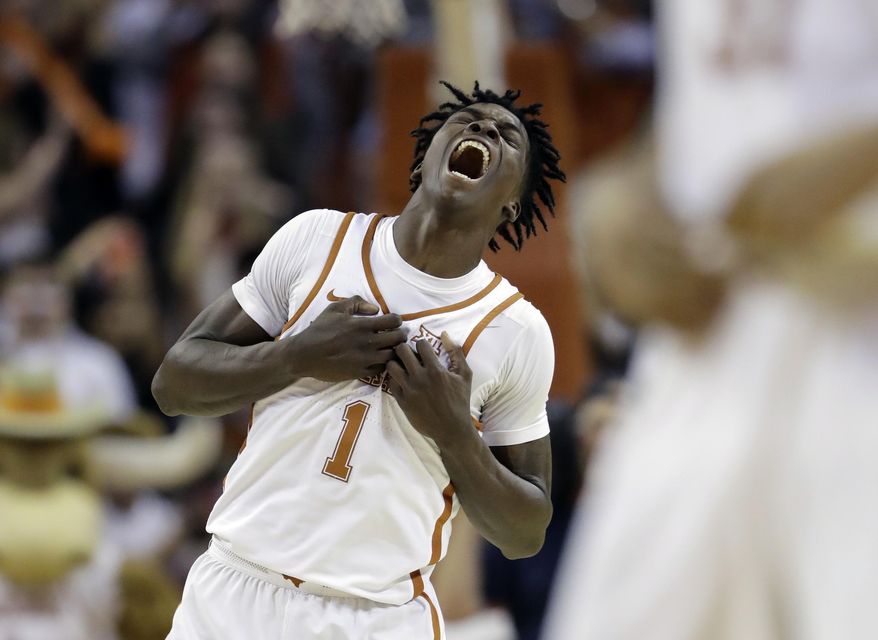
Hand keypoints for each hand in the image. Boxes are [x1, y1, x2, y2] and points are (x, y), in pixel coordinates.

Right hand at [285, 296, 404, 381]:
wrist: (305, 355)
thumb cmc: (320, 329)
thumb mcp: (335, 309)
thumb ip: (357, 303)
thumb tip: (375, 309)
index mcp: (362, 325)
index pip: (394, 321)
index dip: (397, 320)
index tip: (393, 322)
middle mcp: (367, 343)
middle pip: (398, 339)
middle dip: (401, 335)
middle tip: (397, 334)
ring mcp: (365, 360)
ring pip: (393, 356)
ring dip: (394, 351)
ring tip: (389, 347)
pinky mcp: (360, 372)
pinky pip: (381, 369)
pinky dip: (383, 363)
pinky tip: (379, 358)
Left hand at [385, 332, 471, 446]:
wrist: (451, 429)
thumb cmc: (460, 400)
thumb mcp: (465, 375)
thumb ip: (456, 353)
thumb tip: (445, 334)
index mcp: (435, 370)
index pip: (420, 344)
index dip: (422, 344)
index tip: (423, 350)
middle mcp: (420, 378)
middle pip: (401, 350)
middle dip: (405, 348)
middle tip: (408, 354)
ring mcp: (409, 390)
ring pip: (391, 366)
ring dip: (396, 362)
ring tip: (402, 366)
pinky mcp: (402, 401)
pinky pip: (390, 383)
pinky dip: (394, 379)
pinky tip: (402, 380)